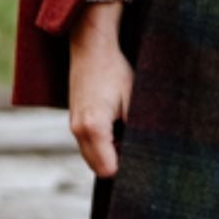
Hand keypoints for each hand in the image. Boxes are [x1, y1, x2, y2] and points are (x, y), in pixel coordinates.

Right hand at [68, 2, 133, 176]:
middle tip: (135, 145)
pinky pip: (88, 145)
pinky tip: (116, 126)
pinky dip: (101, 144)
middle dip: (117, 162)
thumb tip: (145, 153)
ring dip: (109, 153)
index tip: (141, 156)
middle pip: (98, 167)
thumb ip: (137, 131)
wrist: (92, 49)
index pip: (109, 169)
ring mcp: (73, 126)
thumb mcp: (134, 101)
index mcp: (94, 127)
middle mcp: (78, 130)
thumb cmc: (115, 72)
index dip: (126, 168)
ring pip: (92, 157)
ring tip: (126, 132)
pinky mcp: (74, 120)